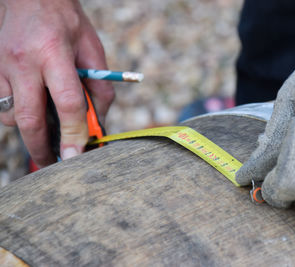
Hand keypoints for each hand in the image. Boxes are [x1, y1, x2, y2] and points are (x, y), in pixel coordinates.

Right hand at [0, 0, 113, 167]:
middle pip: (30, 119)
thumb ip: (99, 87)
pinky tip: (31, 109)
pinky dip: (16, 115)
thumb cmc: (66, 22)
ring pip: (11, 116)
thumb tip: (99, 121)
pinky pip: (1, 105)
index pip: (67, 103)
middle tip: (52, 163)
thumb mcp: (92, 49)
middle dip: (42, 148)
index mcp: (54, 54)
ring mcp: (3, 67)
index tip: (76, 156)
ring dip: (29, 130)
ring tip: (45, 131)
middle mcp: (24, 63)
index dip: (74, 133)